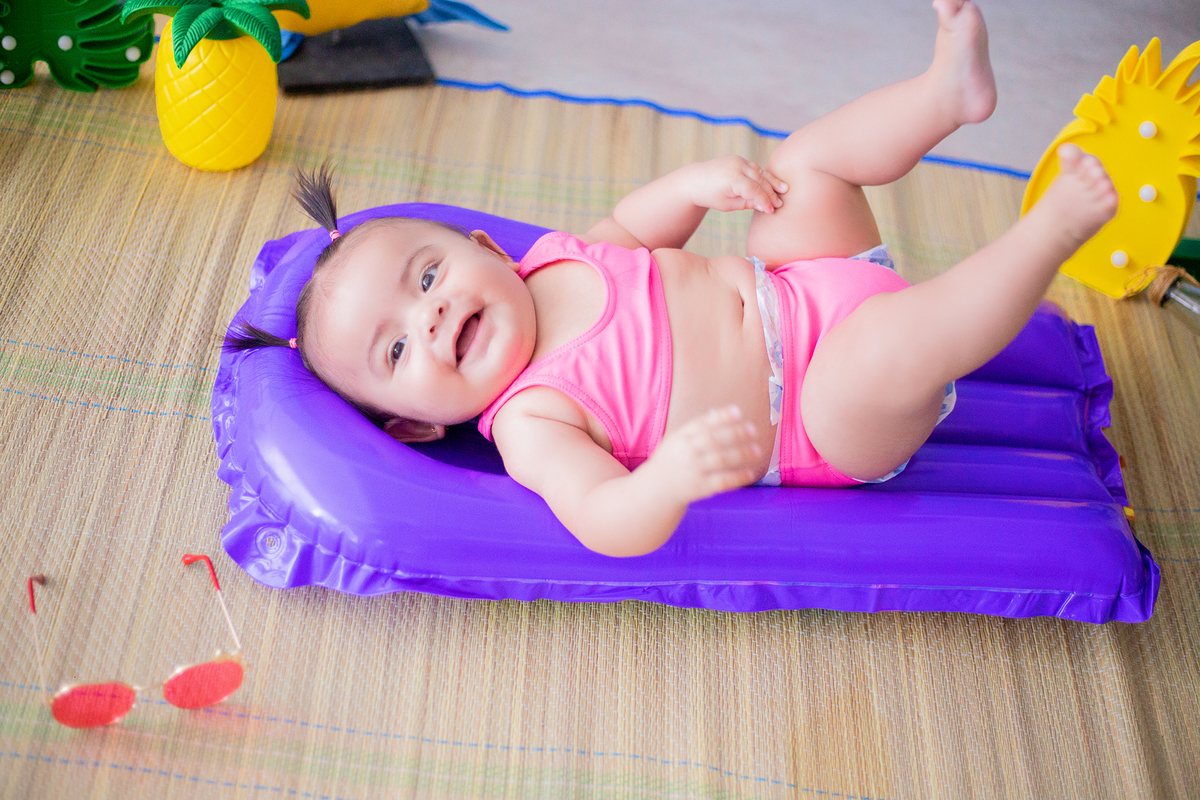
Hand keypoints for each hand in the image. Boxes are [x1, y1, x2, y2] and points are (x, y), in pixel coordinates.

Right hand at [648, 405, 762, 503]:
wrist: (655, 490)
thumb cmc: (671, 460)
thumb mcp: (676, 439)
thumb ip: (696, 427)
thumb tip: (719, 412)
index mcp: (681, 438)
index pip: (703, 423)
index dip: (721, 417)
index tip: (738, 412)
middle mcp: (687, 452)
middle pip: (714, 440)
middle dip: (735, 434)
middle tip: (753, 430)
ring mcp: (693, 470)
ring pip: (721, 460)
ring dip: (741, 454)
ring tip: (757, 450)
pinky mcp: (700, 488)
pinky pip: (722, 481)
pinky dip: (737, 477)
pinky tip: (750, 473)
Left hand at [685, 156, 787, 214]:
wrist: (695, 180)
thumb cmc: (710, 196)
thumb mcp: (727, 205)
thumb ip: (747, 203)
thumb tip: (765, 205)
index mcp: (732, 179)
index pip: (754, 190)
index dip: (765, 201)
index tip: (771, 210)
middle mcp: (736, 166)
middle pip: (760, 180)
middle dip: (771, 192)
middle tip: (780, 203)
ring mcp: (738, 160)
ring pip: (760, 172)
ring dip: (771, 181)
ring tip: (783, 190)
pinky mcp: (738, 159)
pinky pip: (754, 168)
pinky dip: (763, 175)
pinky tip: (772, 183)